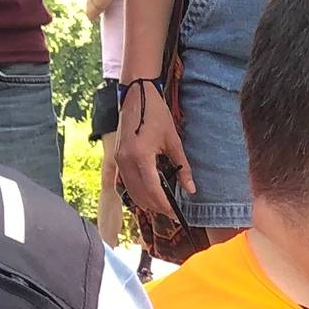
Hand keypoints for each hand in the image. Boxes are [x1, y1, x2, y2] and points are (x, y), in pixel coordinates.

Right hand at [111, 81, 191, 223]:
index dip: (165, 205)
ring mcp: (119, 160)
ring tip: (163, 205)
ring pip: (131, 192)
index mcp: (141, 156)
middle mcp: (126, 161)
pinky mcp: (117, 158)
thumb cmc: (156, 113)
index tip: (176, 214)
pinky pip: (126, 182)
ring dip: (146, 201)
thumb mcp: (173, 140)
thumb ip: (183, 167)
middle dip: (156, 207)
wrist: (136, 95)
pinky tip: (150, 193)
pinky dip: (137, 191)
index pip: (153, 190)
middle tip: (172, 213)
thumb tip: (191, 190)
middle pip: (140, 195)